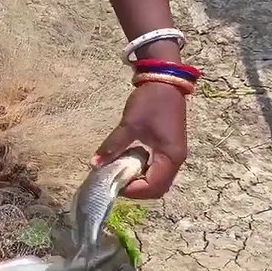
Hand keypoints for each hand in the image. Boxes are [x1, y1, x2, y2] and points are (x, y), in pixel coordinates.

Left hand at [93, 81, 187, 198]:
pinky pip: (158, 169)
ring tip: (120, 169)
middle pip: (157, 188)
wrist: (164, 80)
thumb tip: (95, 164)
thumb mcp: (129, 124)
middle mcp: (176, 160)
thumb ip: (113, 146)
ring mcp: (174, 155)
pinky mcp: (169, 149)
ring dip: (139, 180)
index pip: (153, 187)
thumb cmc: (150, 102)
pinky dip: (143, 170)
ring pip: (158, 179)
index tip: (113, 183)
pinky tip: (129, 159)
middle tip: (115, 179)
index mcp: (170, 157)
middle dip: (136, 189)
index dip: (133, 190)